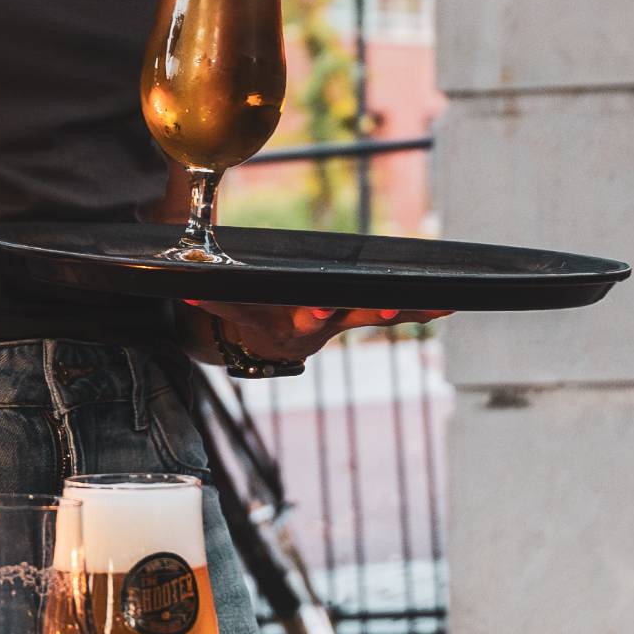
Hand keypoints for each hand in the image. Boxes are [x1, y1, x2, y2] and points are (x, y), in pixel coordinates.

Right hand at [182, 301, 433, 376]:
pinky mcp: (357, 314)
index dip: (307, 312)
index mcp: (284, 320)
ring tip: (437, 304)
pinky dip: (419, 308)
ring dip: (403, 309)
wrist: (271, 344)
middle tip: (381, 306)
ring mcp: (341, 322)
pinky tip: (449, 304)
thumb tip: (184, 289)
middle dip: (364, 311)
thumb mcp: (232, 308)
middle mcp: (316, 324)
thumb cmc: (252, 314)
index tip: (319, 309)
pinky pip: (394, 312)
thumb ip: (214, 300)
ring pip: (374, 314)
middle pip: (342, 317)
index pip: (296, 314)